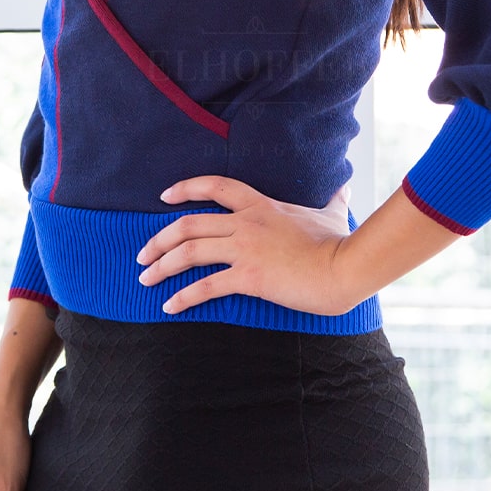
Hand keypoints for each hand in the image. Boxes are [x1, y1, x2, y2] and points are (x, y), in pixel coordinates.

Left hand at [136, 176, 353, 315]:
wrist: (344, 267)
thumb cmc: (338, 243)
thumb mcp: (332, 213)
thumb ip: (333, 199)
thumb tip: (346, 187)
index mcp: (260, 205)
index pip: (215, 186)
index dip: (186, 188)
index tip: (165, 196)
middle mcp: (246, 222)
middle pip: (189, 223)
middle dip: (159, 239)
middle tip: (143, 254)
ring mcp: (246, 248)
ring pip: (190, 251)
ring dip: (162, 265)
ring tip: (145, 278)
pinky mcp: (249, 277)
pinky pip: (206, 286)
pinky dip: (183, 296)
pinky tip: (170, 305)